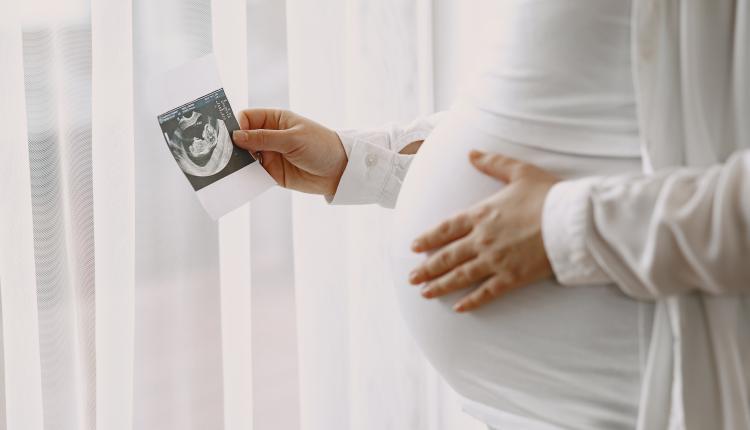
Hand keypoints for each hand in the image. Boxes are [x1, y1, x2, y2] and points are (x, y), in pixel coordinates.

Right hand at [233, 109, 347, 195]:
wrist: (339, 171)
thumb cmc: (321, 146)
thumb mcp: (292, 139)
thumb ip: (264, 138)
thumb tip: (236, 136)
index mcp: (275, 119)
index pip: (246, 118)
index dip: (235, 125)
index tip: (227, 136)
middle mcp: (269, 136)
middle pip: (242, 138)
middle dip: (232, 145)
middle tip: (220, 153)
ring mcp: (269, 155)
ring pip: (244, 157)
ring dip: (236, 162)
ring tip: (225, 168)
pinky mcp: (272, 173)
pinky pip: (253, 173)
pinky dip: (245, 176)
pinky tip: (237, 179)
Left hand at [408, 150, 559, 311]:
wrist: (573, 221)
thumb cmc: (548, 195)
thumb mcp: (519, 171)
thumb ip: (493, 163)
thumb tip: (471, 153)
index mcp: (482, 214)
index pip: (446, 229)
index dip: (428, 239)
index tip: (414, 247)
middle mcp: (483, 239)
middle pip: (447, 256)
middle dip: (427, 268)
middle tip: (411, 277)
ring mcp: (495, 260)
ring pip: (461, 276)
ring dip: (440, 285)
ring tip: (424, 293)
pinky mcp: (511, 277)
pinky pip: (486, 293)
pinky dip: (471, 301)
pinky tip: (458, 308)